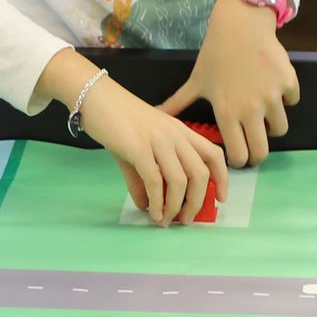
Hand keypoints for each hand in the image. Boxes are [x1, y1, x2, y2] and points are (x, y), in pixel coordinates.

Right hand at [79, 79, 226, 227]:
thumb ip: (143, 178)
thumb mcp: (137, 147)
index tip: (220, 198)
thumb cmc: (116, 118)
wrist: (95, 96)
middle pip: (200, 173)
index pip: (213, 154)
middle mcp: (175, 134)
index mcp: (180, 131)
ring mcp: (158, 140)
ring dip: (176, 207)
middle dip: (196, 202)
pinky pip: (155, 181)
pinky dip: (156, 202)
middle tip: (186, 219)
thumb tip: (146, 205)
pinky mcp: (138, 147)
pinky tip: (152, 212)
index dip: (222, 178)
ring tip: (165, 220)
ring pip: (180, 181)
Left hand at [159, 0, 298, 166]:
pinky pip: (291, 100)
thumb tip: (155, 115)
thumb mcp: (196, 81)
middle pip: (262, 152)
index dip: (239, 160)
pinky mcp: (288, 83)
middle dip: (257, 154)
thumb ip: (177, 103)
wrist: (240, 25)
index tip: (238, 154)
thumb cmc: (215, 54)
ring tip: (262, 114)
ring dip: (272, 125)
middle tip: (254, 146)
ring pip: (280, 128)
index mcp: (227, 113)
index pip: (239, 156)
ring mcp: (272, 97)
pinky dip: (285, 97)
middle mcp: (251, 109)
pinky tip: (273, 87)